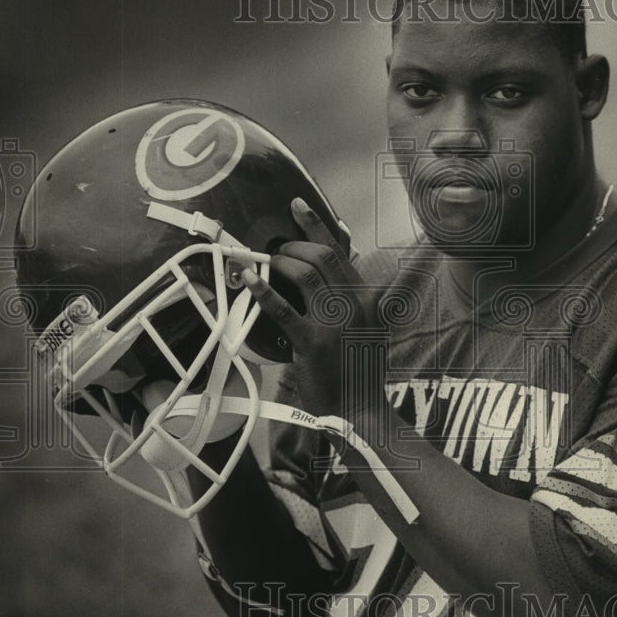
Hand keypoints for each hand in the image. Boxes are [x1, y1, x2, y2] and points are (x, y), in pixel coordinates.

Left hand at [241, 198, 380, 419]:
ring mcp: (336, 322)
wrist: (360, 410)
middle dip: (294, 243)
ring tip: (267, 262)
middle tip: (278, 247)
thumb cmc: (357, 371)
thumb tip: (334, 264)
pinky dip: (264, 291)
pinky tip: (249, 279)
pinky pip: (284, 309)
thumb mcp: (364, 327)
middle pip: (323, 255)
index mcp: (366, 298)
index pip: (341, 252)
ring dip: (282, 261)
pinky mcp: (313, 342)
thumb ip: (350, 296)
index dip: (317, 225)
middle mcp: (355, 304)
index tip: (298, 205)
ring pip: (306, 272)